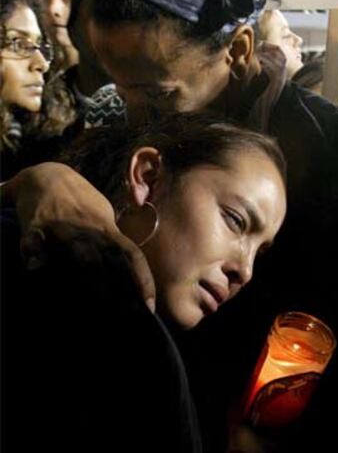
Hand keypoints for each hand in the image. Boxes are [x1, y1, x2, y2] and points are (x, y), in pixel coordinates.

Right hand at [3, 162, 155, 311]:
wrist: (47, 175)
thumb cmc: (80, 203)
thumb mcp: (103, 220)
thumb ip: (114, 245)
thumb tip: (132, 274)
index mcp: (107, 230)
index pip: (131, 256)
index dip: (142, 280)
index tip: (150, 306)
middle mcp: (90, 229)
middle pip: (108, 261)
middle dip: (118, 290)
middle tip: (127, 317)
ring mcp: (64, 225)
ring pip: (78, 252)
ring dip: (88, 276)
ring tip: (94, 304)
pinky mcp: (36, 223)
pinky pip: (34, 238)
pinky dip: (33, 251)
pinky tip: (33, 266)